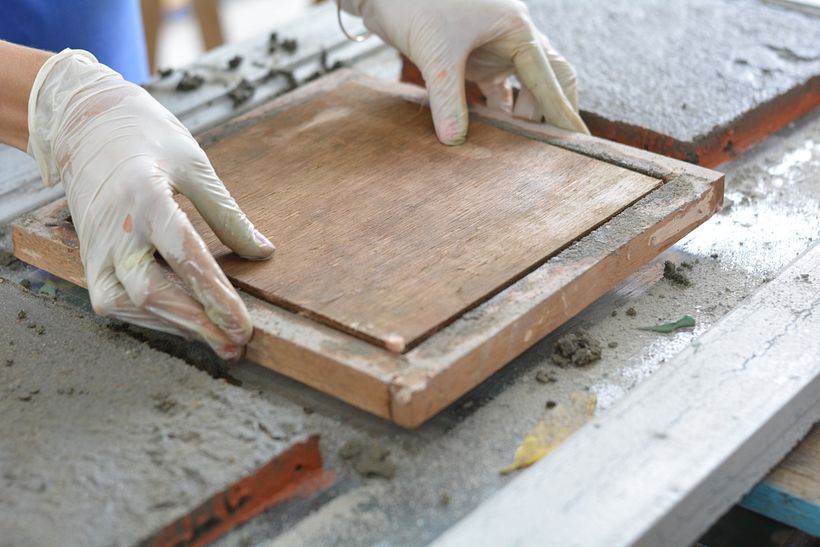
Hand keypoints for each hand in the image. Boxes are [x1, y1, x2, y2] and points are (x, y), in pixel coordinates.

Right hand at [27, 50, 274, 358]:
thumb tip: (263, 252)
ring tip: (218, 340)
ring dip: (176, 327)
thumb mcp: (195, 164)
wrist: (83, 122)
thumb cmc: (145, 136)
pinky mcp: (88, 258)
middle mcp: (115, 228)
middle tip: (237, 344)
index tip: (243, 325)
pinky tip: (184, 323)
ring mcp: (95, 247)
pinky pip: (115, 301)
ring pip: (130, 305)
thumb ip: (227, 214)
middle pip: (153, 293)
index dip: (216, 297)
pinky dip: (151, 317)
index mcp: (145, 197)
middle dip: (197, 324)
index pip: (186, 260)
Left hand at [341, 0, 588, 143]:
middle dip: (549, 115)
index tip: (580, 145)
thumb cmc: (414, 3)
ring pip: (524, 87)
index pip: (551, 80)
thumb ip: (447, 99)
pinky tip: (494, 135)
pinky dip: (497, 111)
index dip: (563, 115)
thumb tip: (454, 142)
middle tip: (548, 152)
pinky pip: (497, 88)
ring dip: (522, 116)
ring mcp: (493, 48)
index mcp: (517, 31)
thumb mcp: (435, 54)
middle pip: (548, 81)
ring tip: (519, 152)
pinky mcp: (472, 57)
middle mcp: (512, 38)